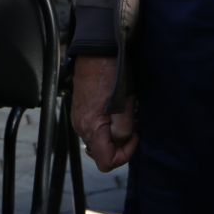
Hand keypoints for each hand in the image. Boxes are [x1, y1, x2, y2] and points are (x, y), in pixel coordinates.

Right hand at [72, 56, 136, 171]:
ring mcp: (79, 119)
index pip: (107, 162)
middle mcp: (81, 127)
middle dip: (121, 142)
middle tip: (132, 122)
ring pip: (100, 139)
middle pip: (103, 152)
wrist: (95, 50)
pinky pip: (96, 127)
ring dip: (115, 132)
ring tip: (126, 113)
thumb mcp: (124, 103)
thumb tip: (123, 141)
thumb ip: (123, 129)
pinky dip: (108, 124)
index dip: (125, 154)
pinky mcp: (81, 110)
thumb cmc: (110, 73)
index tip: (134, 135)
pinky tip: (116, 108)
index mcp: (91, 128)